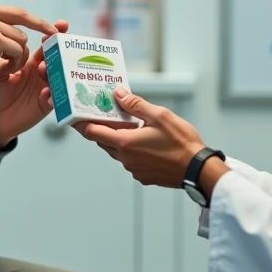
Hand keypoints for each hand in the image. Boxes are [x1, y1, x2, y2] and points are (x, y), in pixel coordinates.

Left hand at [0, 19, 68, 148]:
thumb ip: (3, 63)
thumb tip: (11, 53)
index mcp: (31, 62)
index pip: (45, 46)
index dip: (53, 35)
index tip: (60, 26)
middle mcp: (42, 73)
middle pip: (58, 59)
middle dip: (62, 50)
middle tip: (59, 45)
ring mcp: (46, 88)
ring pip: (58, 77)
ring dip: (53, 72)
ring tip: (43, 69)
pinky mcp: (45, 105)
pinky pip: (53, 99)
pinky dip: (51, 95)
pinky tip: (45, 93)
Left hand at [76, 89, 207, 187]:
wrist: (198, 169)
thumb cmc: (182, 143)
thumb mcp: (159, 116)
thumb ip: (135, 105)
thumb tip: (117, 94)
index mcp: (125, 143)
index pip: (93, 132)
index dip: (81, 123)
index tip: (74, 116)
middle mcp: (125, 159)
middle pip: (103, 142)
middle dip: (102, 128)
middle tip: (104, 114)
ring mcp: (134, 169)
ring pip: (117, 152)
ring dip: (118, 140)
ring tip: (129, 126)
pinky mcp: (143, 176)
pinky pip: (130, 161)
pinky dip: (131, 150)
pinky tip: (145, 142)